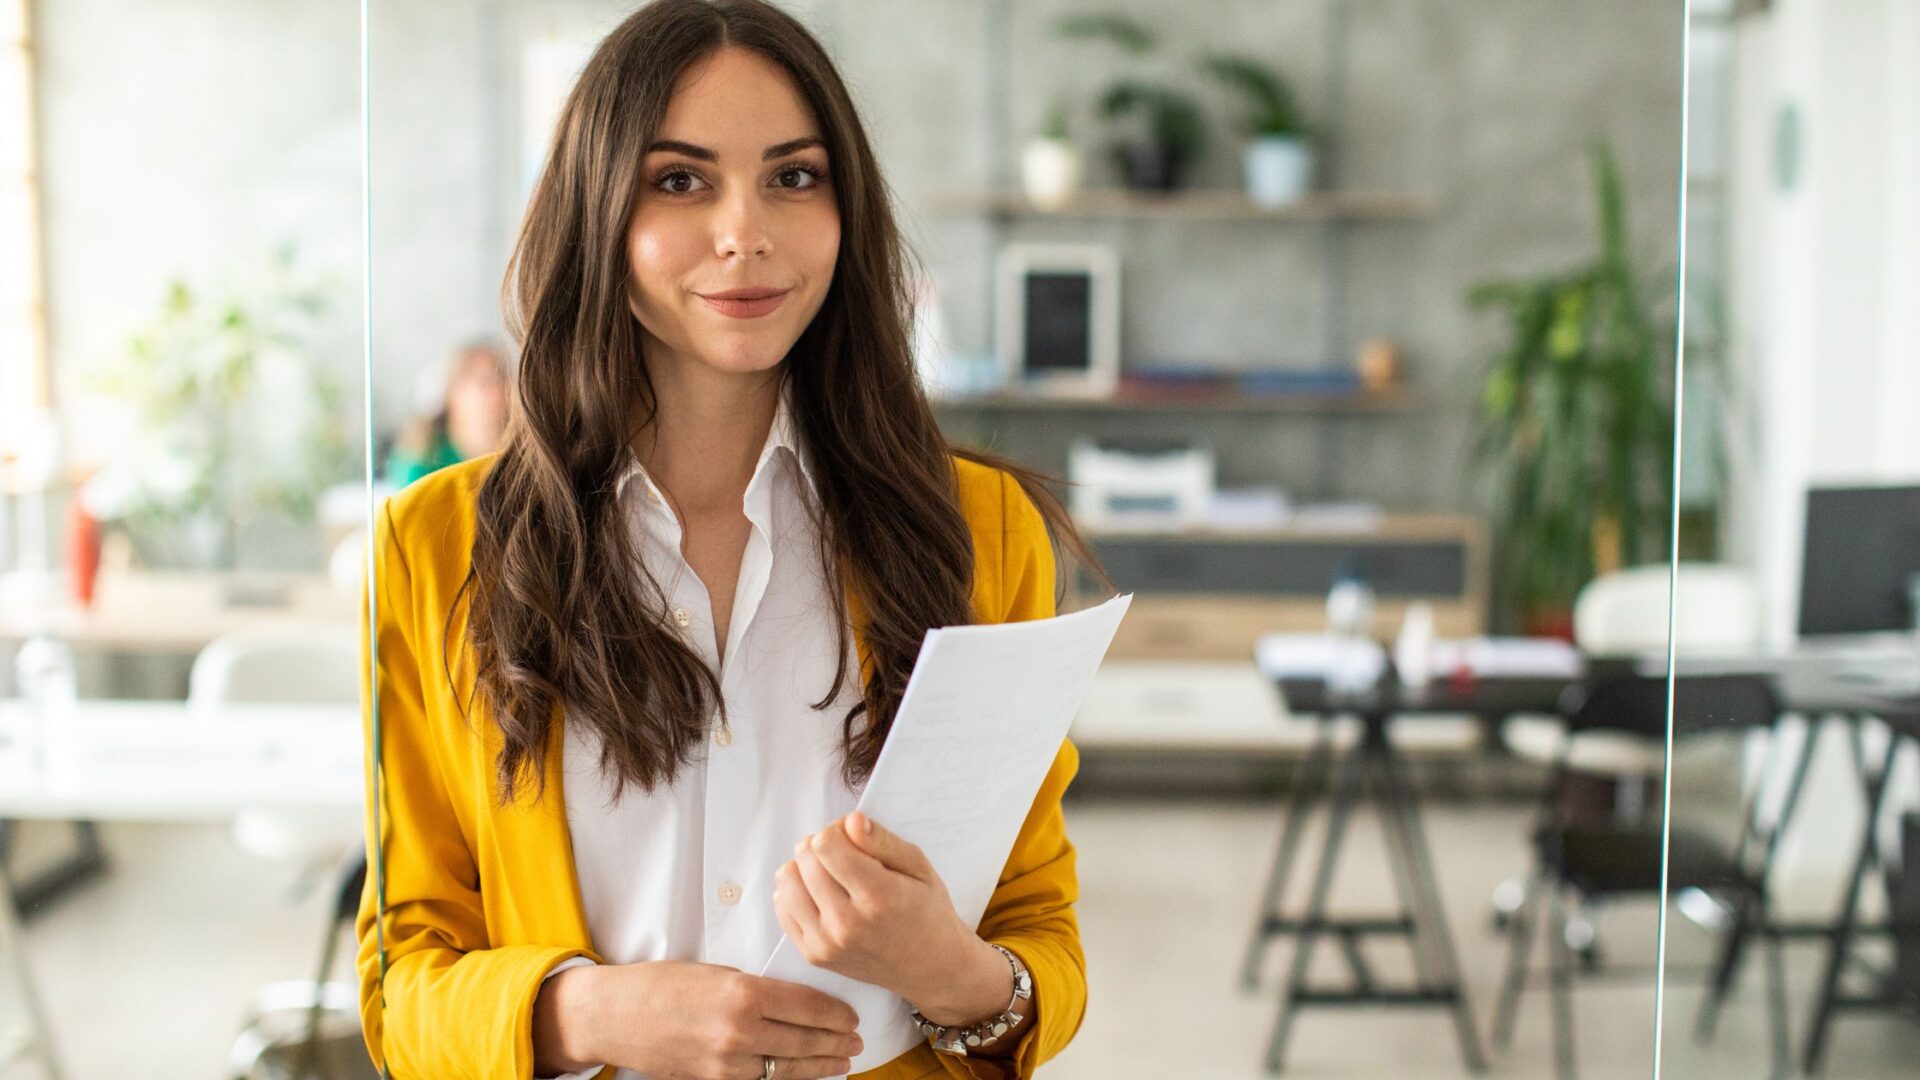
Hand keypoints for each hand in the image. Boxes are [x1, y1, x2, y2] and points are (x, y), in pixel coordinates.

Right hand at [532, 960, 861, 1079]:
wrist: (614, 1015)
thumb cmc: (660, 984)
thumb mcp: (715, 971)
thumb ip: (755, 987)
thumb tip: (792, 1000)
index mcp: (743, 992)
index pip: (808, 1005)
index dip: (836, 1014)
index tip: (852, 1017)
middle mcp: (739, 1029)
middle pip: (804, 1039)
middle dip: (836, 1043)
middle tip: (857, 1043)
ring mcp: (726, 1061)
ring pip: (787, 1067)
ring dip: (819, 1066)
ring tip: (841, 1063)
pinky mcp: (714, 1079)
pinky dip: (786, 1078)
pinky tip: (803, 1075)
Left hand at [773, 813, 1002, 1020]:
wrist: (929, 966)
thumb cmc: (927, 911)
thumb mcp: (919, 867)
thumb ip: (883, 841)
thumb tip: (851, 821)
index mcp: (879, 897)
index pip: (826, 845)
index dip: (837, 830)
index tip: (852, 837)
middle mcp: (848, 923)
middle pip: (805, 859)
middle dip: (820, 845)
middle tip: (843, 853)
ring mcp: (827, 943)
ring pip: (787, 882)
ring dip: (803, 867)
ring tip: (829, 872)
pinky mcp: (814, 955)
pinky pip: (782, 908)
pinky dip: (795, 892)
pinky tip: (819, 893)